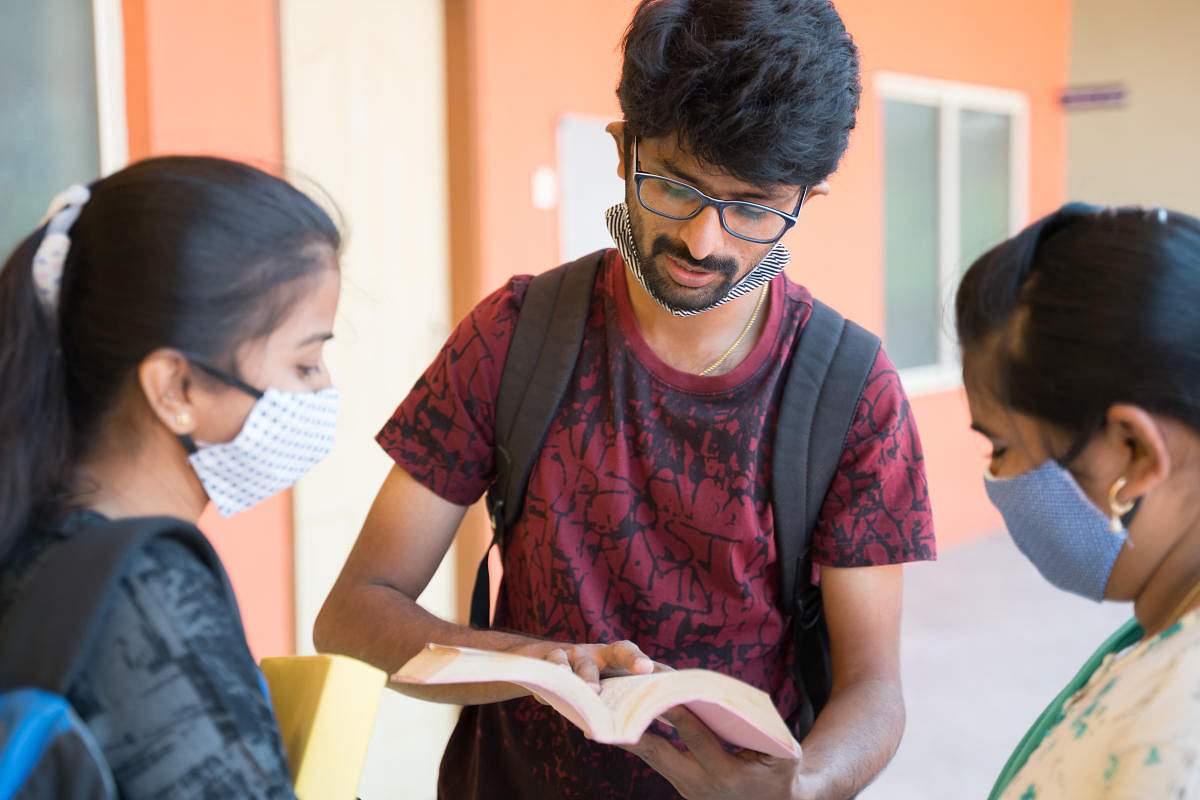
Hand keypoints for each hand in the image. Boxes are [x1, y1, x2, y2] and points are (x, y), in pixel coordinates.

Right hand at [506, 639, 655, 690]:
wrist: (538, 665)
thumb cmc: (580, 680)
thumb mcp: (601, 687)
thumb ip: (623, 698)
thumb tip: (657, 720)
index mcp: (617, 661)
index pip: (646, 661)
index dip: (659, 668)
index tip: (670, 677)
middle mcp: (599, 653)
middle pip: (621, 650)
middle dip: (634, 658)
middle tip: (646, 670)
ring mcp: (573, 653)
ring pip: (583, 662)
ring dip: (588, 678)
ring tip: (593, 693)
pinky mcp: (548, 658)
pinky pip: (551, 665)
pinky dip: (553, 676)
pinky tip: (548, 693)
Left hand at [623, 707, 811, 799]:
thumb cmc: (780, 774)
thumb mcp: (781, 752)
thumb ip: (760, 726)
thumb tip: (729, 694)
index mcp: (725, 774)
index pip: (695, 736)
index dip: (676, 710)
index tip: (658, 687)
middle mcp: (699, 785)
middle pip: (658, 751)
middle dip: (638, 722)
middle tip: (618, 698)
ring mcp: (686, 788)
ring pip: (651, 756)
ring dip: (631, 730)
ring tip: (610, 706)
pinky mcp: (680, 786)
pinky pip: (656, 759)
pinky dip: (642, 737)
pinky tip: (626, 719)